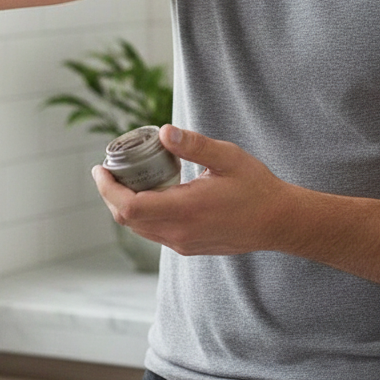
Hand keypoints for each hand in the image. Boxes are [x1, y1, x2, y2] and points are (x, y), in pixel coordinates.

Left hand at [91, 125, 293, 255]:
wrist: (278, 222)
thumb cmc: (256, 186)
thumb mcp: (227, 157)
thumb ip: (194, 145)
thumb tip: (163, 131)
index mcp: (185, 210)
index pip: (129, 207)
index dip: (107, 189)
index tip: (100, 168)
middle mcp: (179, 232)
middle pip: (128, 220)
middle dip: (112, 195)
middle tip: (110, 168)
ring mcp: (183, 243)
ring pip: (140, 228)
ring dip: (126, 205)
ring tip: (127, 178)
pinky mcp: (189, 247)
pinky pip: (154, 232)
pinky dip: (143, 214)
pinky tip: (153, 193)